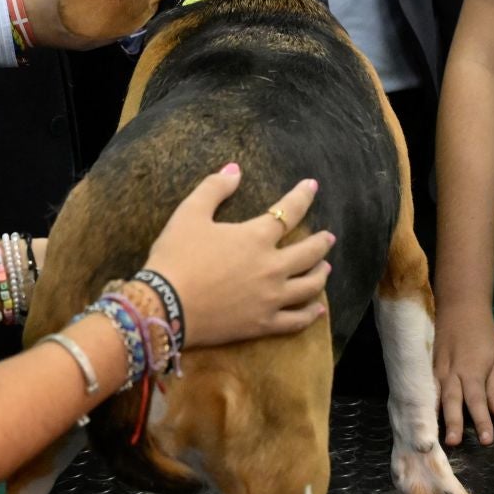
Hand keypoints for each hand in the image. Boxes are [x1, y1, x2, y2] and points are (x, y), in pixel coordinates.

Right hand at [141, 165, 331, 346]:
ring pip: (309, 286)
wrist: (165, 306)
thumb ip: (214, 188)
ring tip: (326, 268)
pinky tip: (318, 310)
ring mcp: (270, 298)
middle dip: (321, 242)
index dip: (302, 196)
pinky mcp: (263, 325)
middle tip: (328, 238)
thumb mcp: (189, 214)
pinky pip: (296, 321)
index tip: (313, 186)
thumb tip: (235, 169)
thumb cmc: (176, 256)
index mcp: (256, 237)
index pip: (288, 212)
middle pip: (308, 252)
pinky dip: (310, 314)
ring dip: (320, 275)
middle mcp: (272, 267)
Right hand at [433, 297, 493, 445]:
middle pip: (453, 401)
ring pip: (433, 396)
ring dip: (433, 416)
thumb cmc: (483, 335)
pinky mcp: (425, 366)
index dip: (483, 421)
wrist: (459, 306)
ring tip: (431, 435)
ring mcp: (435, 370)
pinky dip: (420, 403)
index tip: (486, 440)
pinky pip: (422, 388)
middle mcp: (452, 373)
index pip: (479, 401)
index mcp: (473, 372)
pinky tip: (416, 417)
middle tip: (453, 443)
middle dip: (453, 422)